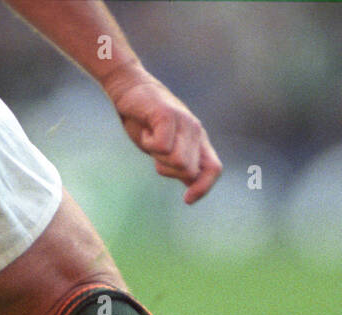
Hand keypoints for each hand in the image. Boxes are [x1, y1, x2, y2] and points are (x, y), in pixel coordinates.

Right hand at [105, 69, 221, 203]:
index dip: (203, 188)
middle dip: (167, 169)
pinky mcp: (168, 115)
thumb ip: (180, 163)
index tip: (186, 200)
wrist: (127, 87)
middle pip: (189, 171)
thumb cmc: (144, 121)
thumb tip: (193, 184)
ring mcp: (185, 122)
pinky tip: (146, 130)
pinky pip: (162, 147)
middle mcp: (196, 131)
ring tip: (151, 138)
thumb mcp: (164, 148)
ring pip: (177, 161)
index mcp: (198, 140)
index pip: (213, 169)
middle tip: (155, 151)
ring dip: (158, 156)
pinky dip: (149, 144)